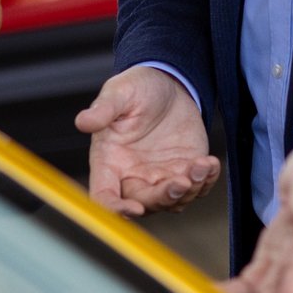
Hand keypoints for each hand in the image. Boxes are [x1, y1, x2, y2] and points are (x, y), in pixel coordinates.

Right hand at [76, 66, 221, 216]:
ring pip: (173, 202)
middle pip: (144, 203)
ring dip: (190, 191)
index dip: (116, 209)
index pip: (104, 196)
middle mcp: (132, 176)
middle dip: (164, 197)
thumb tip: (82, 122)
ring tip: (201, 165)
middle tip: (182, 181)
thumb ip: (103, 109)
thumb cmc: (137, 88)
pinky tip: (210, 164)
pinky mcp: (184, 171)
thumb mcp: (119, 92)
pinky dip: (205, 182)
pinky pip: (196, 189)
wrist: (168, 84)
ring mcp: (160, 177)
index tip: (134, 208)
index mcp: (109, 162)